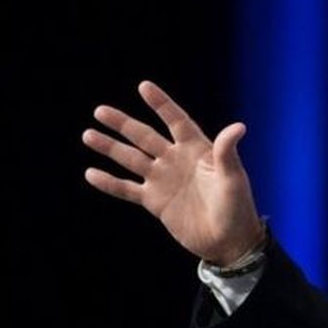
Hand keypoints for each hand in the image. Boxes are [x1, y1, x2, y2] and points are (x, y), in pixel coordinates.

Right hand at [82, 81, 264, 265]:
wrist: (228, 241)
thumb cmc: (237, 207)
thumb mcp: (233, 178)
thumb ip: (227, 153)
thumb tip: (238, 126)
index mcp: (197, 149)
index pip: (176, 121)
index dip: (161, 104)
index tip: (143, 86)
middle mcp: (176, 160)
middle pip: (144, 137)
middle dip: (123, 124)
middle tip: (99, 110)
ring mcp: (164, 180)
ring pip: (131, 159)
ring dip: (110, 148)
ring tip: (88, 135)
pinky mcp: (155, 201)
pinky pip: (127, 189)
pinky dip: (110, 183)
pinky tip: (90, 173)